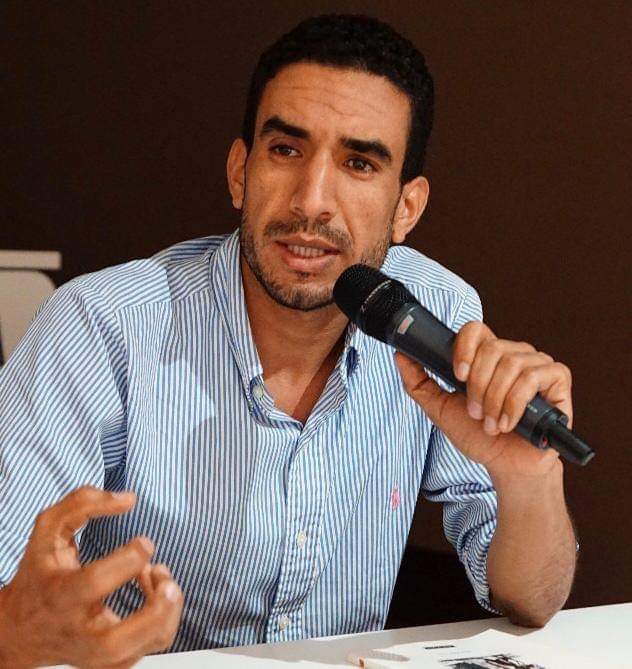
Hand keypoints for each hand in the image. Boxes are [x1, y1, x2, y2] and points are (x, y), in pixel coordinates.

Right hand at [0, 486, 183, 667]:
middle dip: (153, 611)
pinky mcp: (111, 662)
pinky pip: (149, 648)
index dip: (127, 560)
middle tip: (164, 575)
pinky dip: (163, 620)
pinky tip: (154, 593)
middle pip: (117, 641)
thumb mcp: (48, 530)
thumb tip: (129, 499)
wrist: (18, 630)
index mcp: (58, 596)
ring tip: (159, 575)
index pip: (93, 584)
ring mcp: (96, 653)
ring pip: (143, 648)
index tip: (146, 541)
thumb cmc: (40, 572)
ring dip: (166, 610)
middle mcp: (76, 632)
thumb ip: (82, 502)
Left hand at [394, 321, 572, 477]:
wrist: (506, 466)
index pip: (475, 329)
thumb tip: (400, 355)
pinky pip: (534, 377)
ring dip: (496, 400)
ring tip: (492, 423)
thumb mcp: (440, 408)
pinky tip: (510, 423)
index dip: (464, 347)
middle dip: (478, 387)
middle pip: (492, 348)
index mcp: (486, 356)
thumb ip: (419, 382)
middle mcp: (512, 354)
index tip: (458, 376)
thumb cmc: (478, 436)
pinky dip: (516, 403)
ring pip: (512, 363)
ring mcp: (536, 364)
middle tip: (476, 413)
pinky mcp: (557, 378)